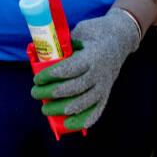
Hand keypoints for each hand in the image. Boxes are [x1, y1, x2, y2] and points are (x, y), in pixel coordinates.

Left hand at [29, 11, 142, 130]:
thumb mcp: (80, 32)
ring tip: (46, 109)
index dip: (52, 75)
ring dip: (63, 108)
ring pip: (85, 102)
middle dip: (52, 93)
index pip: (71, 69)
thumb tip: (44, 55)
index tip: (37, 78)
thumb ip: (65, 45)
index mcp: (93, 56)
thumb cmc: (95, 33)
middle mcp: (100, 72)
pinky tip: (69, 124)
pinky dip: (84, 119)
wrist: (121, 37)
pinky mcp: (107, 92)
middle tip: (35, 93)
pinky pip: (97, 109)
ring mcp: (104, 84)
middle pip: (75, 87)